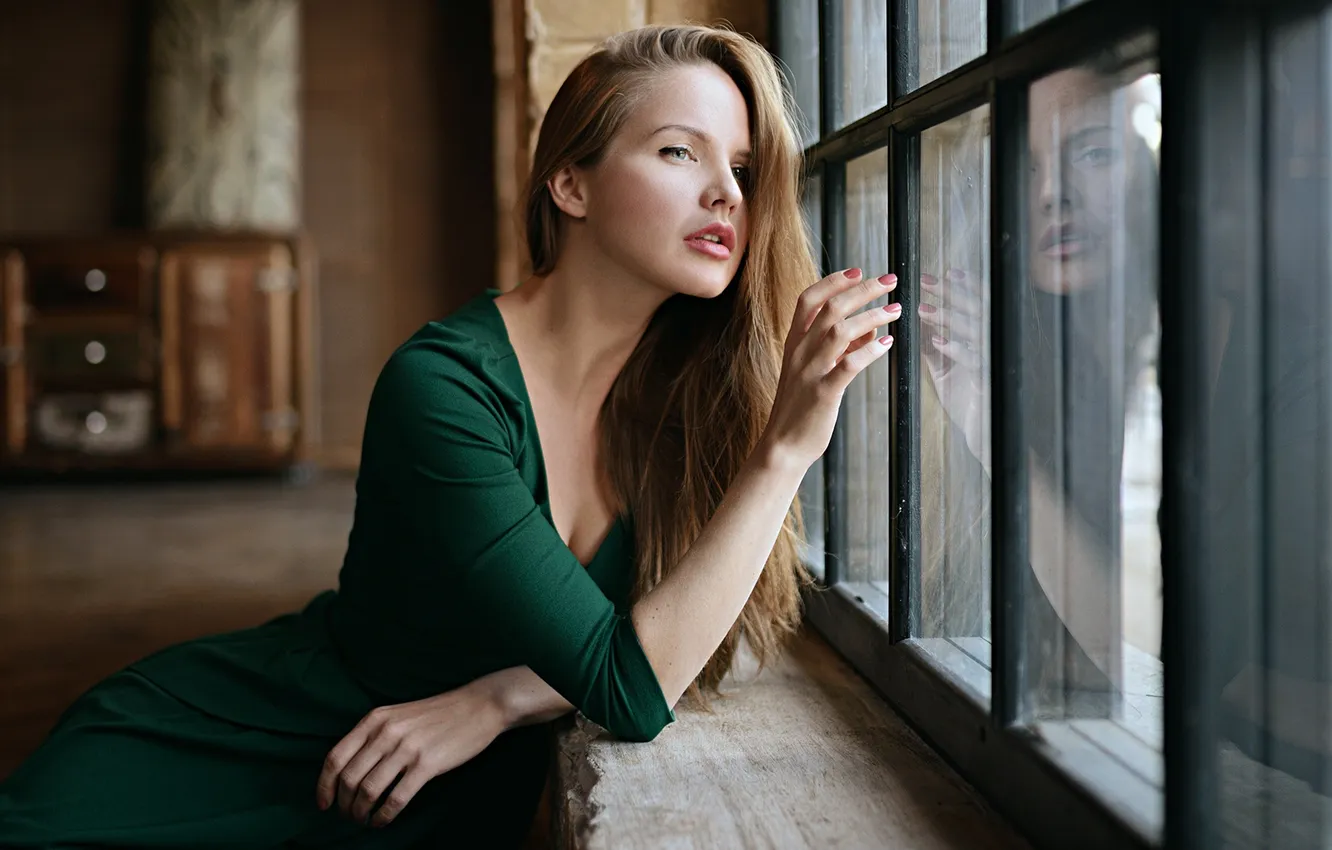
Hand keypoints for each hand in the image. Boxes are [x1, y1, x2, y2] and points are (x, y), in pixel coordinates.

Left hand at [315, 683, 505, 826]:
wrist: (478, 706)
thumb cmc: (437, 714)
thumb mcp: (398, 715)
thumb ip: (374, 736)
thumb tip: (350, 770)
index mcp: (375, 719)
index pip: (335, 757)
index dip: (324, 786)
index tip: (324, 804)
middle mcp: (386, 732)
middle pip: (349, 778)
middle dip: (344, 805)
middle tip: (349, 816)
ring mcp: (407, 748)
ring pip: (369, 790)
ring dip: (361, 813)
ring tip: (364, 820)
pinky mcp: (427, 764)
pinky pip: (396, 798)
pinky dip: (384, 815)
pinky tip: (383, 820)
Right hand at [761, 268, 899, 468]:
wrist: (783, 446)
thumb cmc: (801, 408)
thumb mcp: (816, 371)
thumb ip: (840, 348)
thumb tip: (871, 328)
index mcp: (794, 343)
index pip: (809, 299)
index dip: (834, 280)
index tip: (859, 270)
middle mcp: (799, 352)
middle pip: (831, 308)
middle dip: (863, 290)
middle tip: (890, 280)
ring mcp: (810, 372)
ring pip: (840, 331)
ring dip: (872, 316)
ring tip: (896, 309)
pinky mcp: (822, 393)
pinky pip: (848, 365)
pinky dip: (870, 351)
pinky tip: (887, 344)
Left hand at [919, 268, 989, 473]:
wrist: (979, 426)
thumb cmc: (963, 393)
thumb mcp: (944, 364)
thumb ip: (933, 341)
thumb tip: (917, 318)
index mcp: (978, 336)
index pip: (972, 303)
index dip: (959, 286)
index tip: (941, 273)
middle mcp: (987, 342)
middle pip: (973, 309)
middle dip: (950, 293)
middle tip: (927, 282)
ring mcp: (988, 358)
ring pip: (971, 330)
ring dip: (947, 318)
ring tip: (923, 310)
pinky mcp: (984, 377)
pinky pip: (972, 359)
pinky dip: (955, 348)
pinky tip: (937, 341)